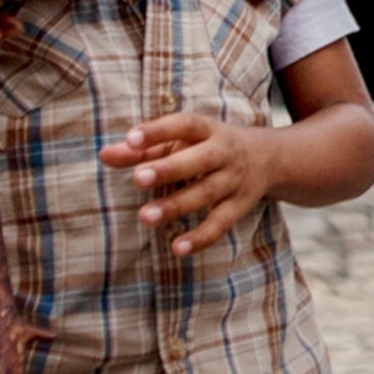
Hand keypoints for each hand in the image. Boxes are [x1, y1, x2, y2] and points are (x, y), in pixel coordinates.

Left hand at [104, 112, 277, 258]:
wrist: (269, 157)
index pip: (184, 125)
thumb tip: (103, 156)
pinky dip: (201, 238)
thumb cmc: (209, 146)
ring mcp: (234, 180)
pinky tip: (177, 248)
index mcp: (207, 130)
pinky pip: (220, 223)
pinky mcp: (240, 206)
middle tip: (139, 179)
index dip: (158, 130)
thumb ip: (143, 149)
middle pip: (198, 160)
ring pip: (207, 193)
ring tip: (146, 217)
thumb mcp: (180, 141)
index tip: (131, 138)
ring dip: (177, 205)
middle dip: (169, 169)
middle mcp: (224, 153)